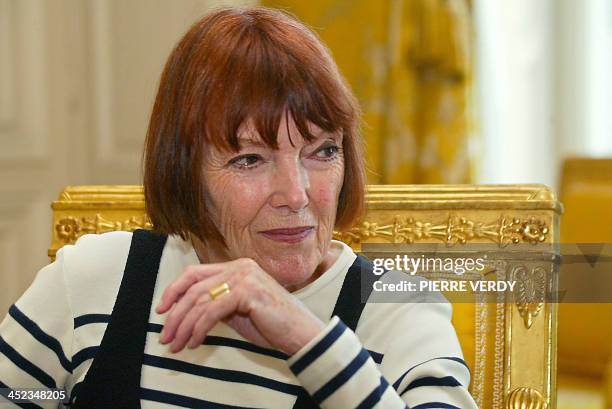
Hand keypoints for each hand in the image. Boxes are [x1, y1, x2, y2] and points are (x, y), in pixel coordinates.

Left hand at [155, 258, 325, 354]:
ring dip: (183, 326)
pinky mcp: (247, 291)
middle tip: (165, 337)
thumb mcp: (238, 311)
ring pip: (200, 300)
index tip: (161, 310)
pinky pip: (212, 311)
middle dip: (175, 314)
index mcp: (238, 266)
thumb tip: (188, 312)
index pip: (196, 273)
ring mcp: (244, 276)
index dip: (174, 290)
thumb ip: (217, 304)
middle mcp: (240, 266)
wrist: (300, 333)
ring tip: (177, 344)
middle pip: (193, 287)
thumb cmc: (272, 325)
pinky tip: (195, 342)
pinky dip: (199, 329)